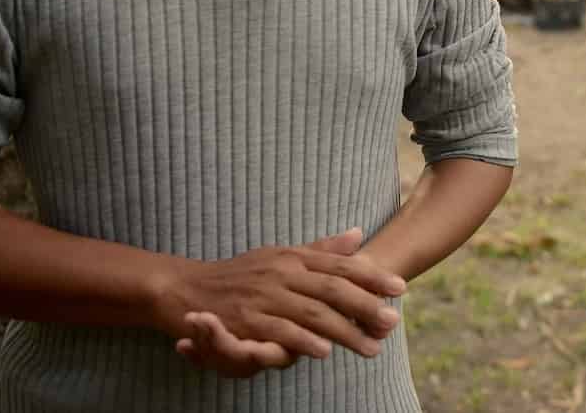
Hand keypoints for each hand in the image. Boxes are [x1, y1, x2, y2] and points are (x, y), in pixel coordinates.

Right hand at [157, 228, 406, 376]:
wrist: (186, 288)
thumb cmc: (239, 274)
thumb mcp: (280, 254)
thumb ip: (320, 249)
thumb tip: (357, 234)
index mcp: (293, 256)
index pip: (339, 265)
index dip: (371, 277)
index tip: (399, 287)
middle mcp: (282, 272)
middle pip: (332, 288)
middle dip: (366, 305)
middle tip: (394, 320)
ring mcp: (265, 295)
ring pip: (313, 313)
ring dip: (345, 331)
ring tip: (372, 346)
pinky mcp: (248, 319)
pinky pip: (282, 331)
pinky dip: (304, 341)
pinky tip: (326, 351)